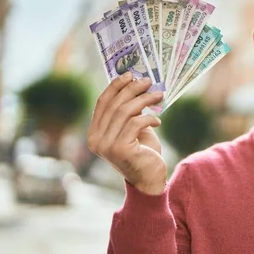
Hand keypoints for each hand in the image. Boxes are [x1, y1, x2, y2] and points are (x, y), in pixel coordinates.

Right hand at [87, 73, 166, 194]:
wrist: (150, 179)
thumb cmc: (143, 151)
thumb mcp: (133, 128)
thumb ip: (129, 111)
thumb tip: (135, 84)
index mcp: (94, 133)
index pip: (102, 103)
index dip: (116, 86)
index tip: (130, 75)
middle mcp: (96, 140)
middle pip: (114, 105)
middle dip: (133, 90)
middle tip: (148, 82)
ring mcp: (106, 146)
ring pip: (125, 112)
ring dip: (144, 100)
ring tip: (158, 96)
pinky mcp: (120, 149)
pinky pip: (135, 123)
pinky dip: (149, 118)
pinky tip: (157, 121)